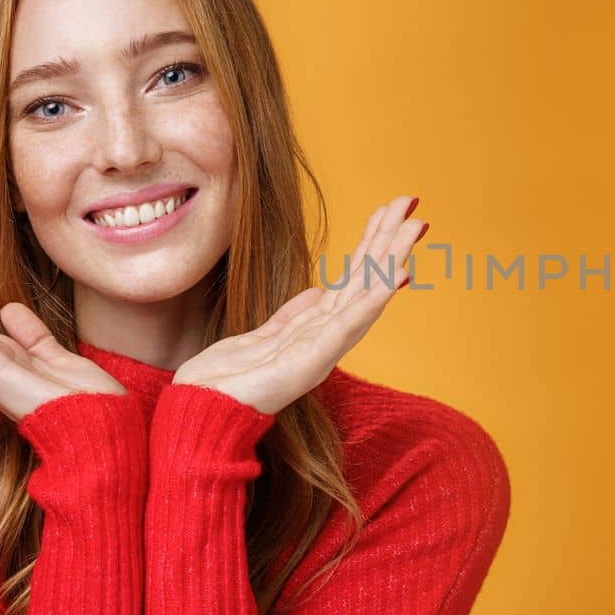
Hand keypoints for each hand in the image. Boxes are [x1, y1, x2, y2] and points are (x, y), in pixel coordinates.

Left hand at [172, 194, 428, 413]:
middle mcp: (327, 338)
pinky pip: (348, 324)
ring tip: (413, 227)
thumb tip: (321, 290)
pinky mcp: (312, 362)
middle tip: (411, 202)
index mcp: (316, 329)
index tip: (391, 211)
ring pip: (366, 295)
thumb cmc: (226, 381)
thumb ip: (295, 313)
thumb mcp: (262, 335)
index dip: (373, 243)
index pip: (353, 278)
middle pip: (366, 280)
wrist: (202, 412)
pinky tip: (395, 275)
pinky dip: (373, 299)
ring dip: (391, 259)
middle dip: (389, 240)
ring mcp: (323, 350)